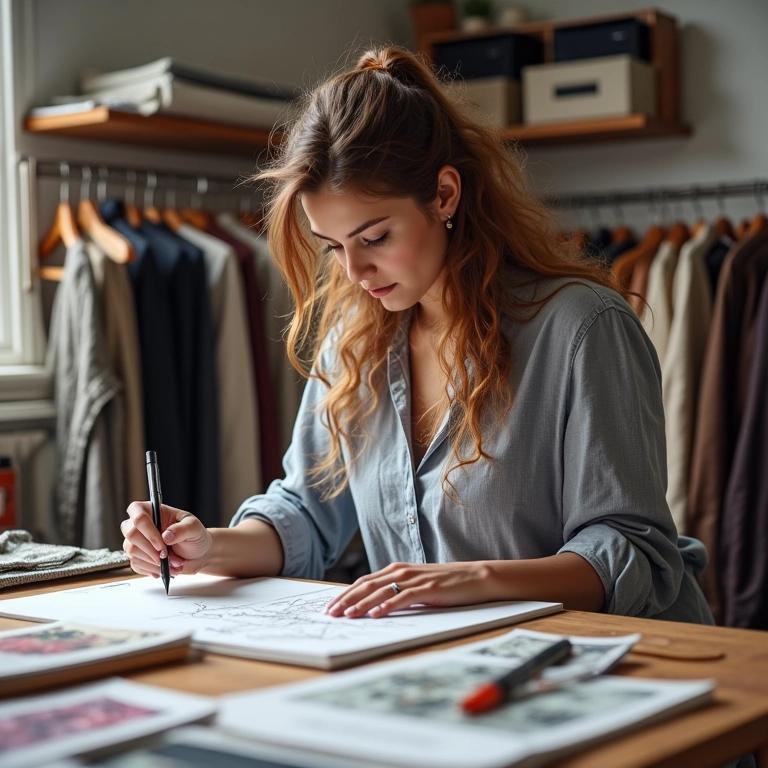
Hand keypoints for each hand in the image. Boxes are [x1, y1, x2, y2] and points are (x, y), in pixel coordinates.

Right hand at [121, 501, 211, 578]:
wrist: (197, 554)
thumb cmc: (195, 536)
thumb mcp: (194, 528)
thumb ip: (183, 529)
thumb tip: (166, 535)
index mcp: (153, 511)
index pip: (139, 516)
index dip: (148, 532)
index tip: (162, 545)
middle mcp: (141, 524)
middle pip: (131, 534)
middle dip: (150, 550)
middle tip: (166, 556)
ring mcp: (137, 541)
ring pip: (132, 551)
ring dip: (154, 562)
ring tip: (172, 563)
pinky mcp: (138, 556)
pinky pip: (135, 564)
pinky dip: (152, 569)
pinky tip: (164, 568)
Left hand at [324, 561, 497, 618]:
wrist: (477, 577)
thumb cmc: (447, 583)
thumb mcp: (417, 585)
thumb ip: (397, 590)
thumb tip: (374, 605)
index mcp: (397, 570)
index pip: (364, 582)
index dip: (345, 594)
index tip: (331, 607)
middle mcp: (402, 571)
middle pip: (366, 585)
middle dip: (346, 600)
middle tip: (330, 614)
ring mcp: (415, 579)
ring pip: (381, 591)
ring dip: (361, 604)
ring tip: (347, 615)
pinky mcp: (428, 589)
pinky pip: (403, 597)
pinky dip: (387, 605)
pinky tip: (376, 614)